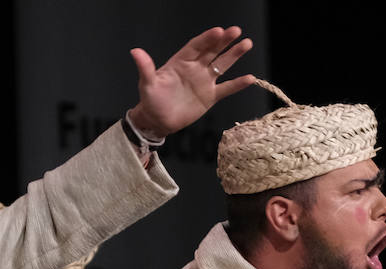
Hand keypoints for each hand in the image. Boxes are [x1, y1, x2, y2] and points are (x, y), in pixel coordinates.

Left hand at [127, 27, 256, 138]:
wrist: (158, 121)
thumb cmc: (151, 100)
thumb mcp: (147, 84)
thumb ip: (145, 68)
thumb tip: (135, 51)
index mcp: (180, 62)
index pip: (196, 46)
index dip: (207, 38)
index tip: (219, 31)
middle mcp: (195, 68)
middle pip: (212, 51)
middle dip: (224, 41)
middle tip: (237, 30)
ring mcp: (204, 81)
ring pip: (222, 65)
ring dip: (234, 55)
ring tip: (247, 44)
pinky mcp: (210, 96)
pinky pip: (226, 88)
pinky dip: (238, 84)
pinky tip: (250, 78)